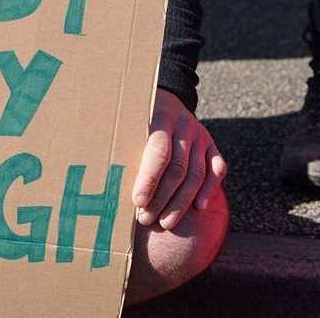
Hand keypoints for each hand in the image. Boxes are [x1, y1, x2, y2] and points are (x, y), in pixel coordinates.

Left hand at [132, 88, 226, 231]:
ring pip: (196, 173)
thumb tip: (102, 174)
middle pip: (178, 168)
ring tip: (166, 222)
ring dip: (181, 202)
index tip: (137, 202)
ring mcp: (200, 134)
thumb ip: (122, 141)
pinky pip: (217, 168)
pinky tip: (199, 208)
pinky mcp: (211, 143)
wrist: (165, 98)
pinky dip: (209, 189)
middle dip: (162, 198)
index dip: (149, 180)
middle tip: (146, 218)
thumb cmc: (138, 116)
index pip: (158, 152)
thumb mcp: (129, 120)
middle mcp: (184, 125)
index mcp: (160, 117)